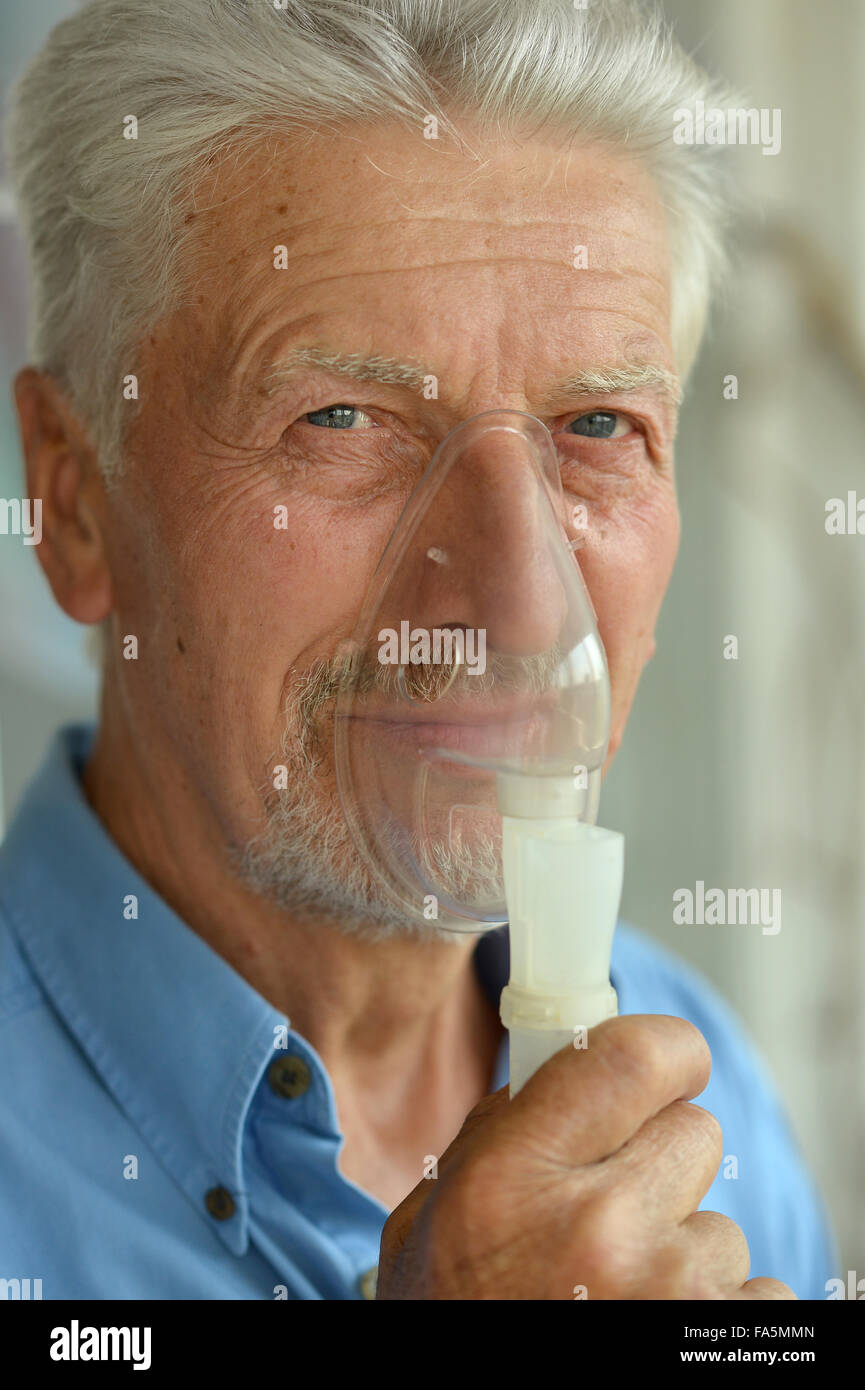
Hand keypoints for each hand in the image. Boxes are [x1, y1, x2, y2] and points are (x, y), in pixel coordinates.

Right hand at [376, 1014, 795, 1299]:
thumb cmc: (450, 1318)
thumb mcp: (432, 1217)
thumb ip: (497, 1132)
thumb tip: (565, 1065)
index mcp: (515, 1177)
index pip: (635, 1056)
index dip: (665, 1051)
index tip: (665, 1066)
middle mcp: (600, 1229)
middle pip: (694, 1133)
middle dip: (660, 1162)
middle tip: (612, 1209)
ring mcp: (669, 1296)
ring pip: (723, 1224)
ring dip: (682, 1251)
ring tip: (616, 1297)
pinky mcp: (718, 1351)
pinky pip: (754, 1299)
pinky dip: (713, 1316)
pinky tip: (650, 1331)